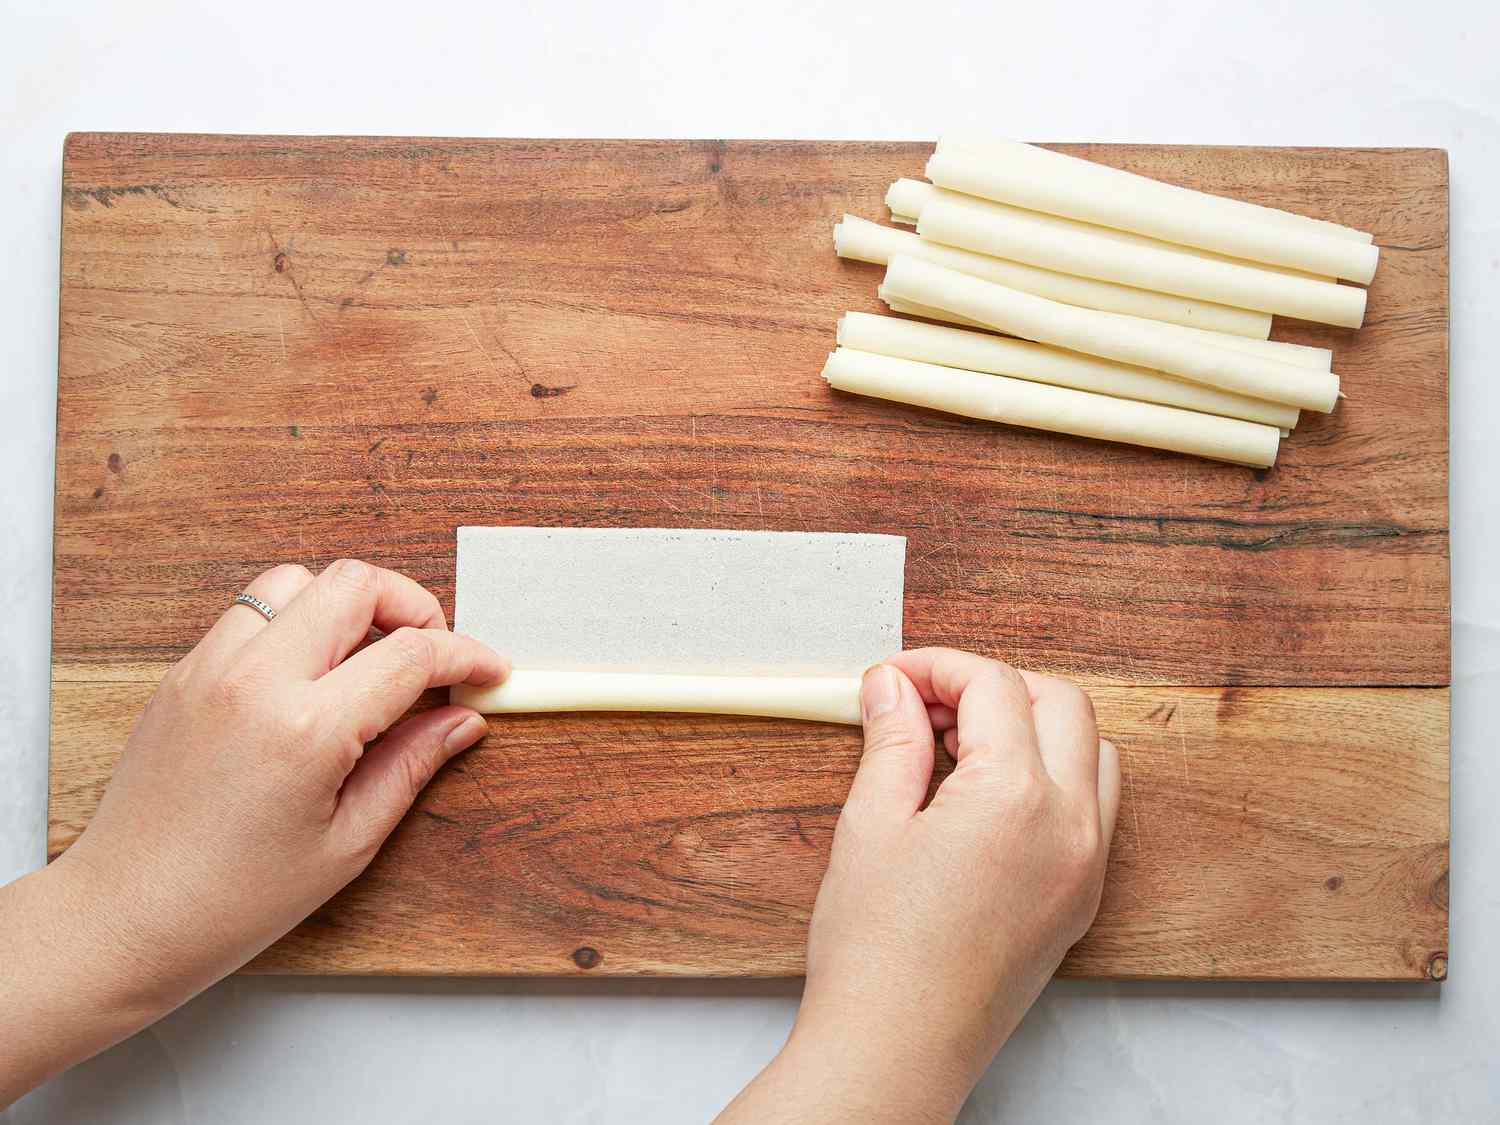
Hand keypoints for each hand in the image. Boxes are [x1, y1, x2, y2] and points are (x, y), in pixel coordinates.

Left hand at [0, 560, 506, 1104]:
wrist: (123, 918)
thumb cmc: (232, 900)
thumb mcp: (348, 842)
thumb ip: (412, 764)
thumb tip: (461, 720)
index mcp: (306, 729)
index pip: (411, 653)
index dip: (466, 656)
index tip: (489, 671)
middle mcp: (255, 680)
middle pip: (355, 583)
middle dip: (412, 607)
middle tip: (433, 656)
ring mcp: (211, 667)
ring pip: (299, 580)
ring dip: (348, 606)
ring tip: (369, 661)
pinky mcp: (184, 673)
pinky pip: (252, 613)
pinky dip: (297, 623)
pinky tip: (313, 678)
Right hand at [720, 648, 1118, 1123]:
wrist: (897, 1049)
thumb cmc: (875, 952)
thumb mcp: (870, 825)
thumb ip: (893, 741)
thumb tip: (892, 687)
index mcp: (1016, 799)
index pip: (994, 686)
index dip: (937, 667)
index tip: (893, 679)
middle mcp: (1070, 826)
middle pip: (1059, 702)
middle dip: (992, 685)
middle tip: (924, 704)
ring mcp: (1087, 866)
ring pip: (1091, 750)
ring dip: (1034, 726)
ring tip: (958, 747)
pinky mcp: (1082, 900)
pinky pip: (1094, 806)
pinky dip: (1053, 775)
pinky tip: (986, 794)